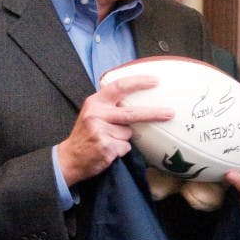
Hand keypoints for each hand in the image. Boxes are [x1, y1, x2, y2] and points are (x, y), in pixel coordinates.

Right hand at [56, 74, 173, 186]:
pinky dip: (121, 150)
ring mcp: (100, 131)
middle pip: (132, 113)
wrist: (69, 158)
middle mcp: (96, 114)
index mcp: (95, 102)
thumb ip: (111, 105)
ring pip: (129, 133)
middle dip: (154, 113)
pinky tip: (108, 150)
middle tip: (170, 113)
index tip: (156, 81)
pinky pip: (125, 147)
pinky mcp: (105, 147)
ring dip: (125, 138)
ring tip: (109, 140)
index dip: (139, 82)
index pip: (119, 86)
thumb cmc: (87, 134)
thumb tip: (141, 100)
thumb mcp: (93, 113)